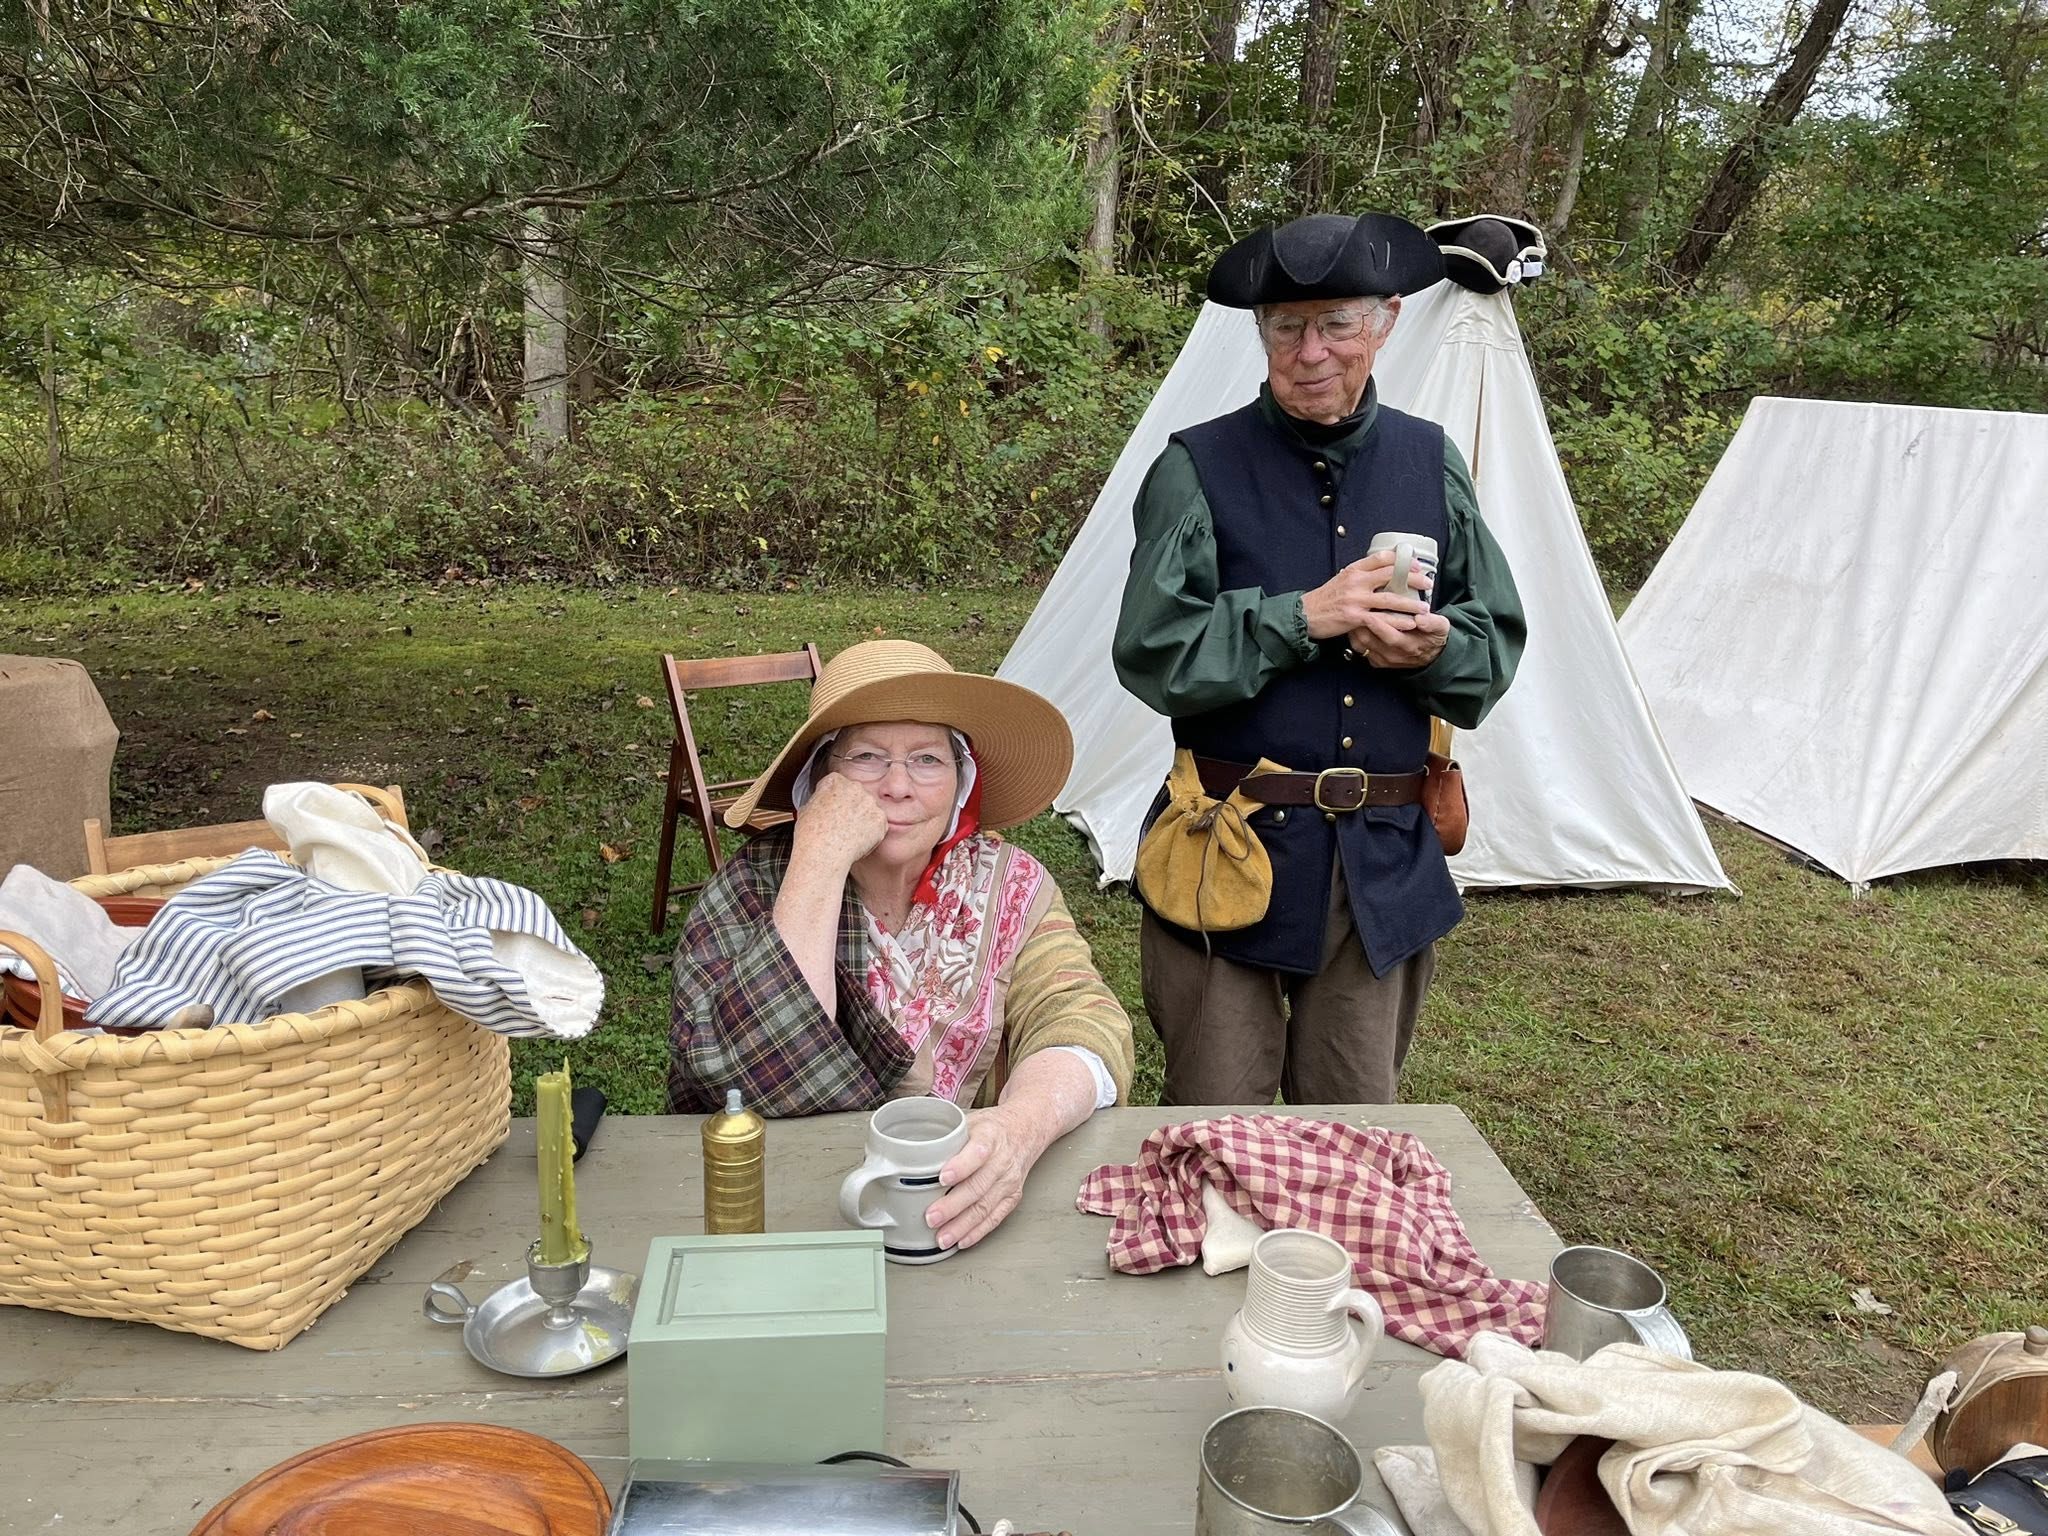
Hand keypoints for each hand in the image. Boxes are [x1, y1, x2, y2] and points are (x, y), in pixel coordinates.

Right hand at [789, 772, 886, 872]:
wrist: (823, 853)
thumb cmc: (811, 834)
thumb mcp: (806, 808)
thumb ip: (820, 799)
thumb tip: (823, 803)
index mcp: (834, 781)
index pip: (838, 785)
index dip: (834, 800)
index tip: (832, 811)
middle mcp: (854, 787)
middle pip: (855, 795)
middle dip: (851, 808)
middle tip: (841, 825)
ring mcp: (870, 802)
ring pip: (868, 809)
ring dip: (862, 820)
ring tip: (848, 835)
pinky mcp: (880, 818)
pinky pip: (878, 825)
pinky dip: (871, 833)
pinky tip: (858, 841)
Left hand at [924, 1103, 1048, 1250]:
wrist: (1025, 1131)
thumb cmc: (992, 1128)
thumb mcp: (970, 1121)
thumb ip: (945, 1137)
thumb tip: (906, 1152)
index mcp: (990, 1136)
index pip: (977, 1152)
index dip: (960, 1166)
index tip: (942, 1178)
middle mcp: (1002, 1160)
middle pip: (978, 1186)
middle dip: (953, 1206)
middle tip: (931, 1217)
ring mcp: (1009, 1181)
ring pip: (985, 1207)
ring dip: (962, 1225)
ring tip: (942, 1237)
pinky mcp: (1012, 1197)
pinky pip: (995, 1218)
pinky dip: (978, 1232)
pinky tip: (962, 1240)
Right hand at [1302, 549, 1434, 639]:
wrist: (1304, 615)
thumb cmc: (1323, 600)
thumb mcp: (1340, 581)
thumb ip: (1359, 576)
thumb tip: (1378, 573)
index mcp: (1353, 570)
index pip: (1380, 558)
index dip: (1400, 559)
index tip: (1415, 563)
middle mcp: (1356, 581)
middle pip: (1390, 575)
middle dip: (1412, 578)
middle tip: (1428, 582)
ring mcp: (1355, 599)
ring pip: (1389, 598)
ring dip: (1410, 603)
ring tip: (1424, 607)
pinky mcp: (1354, 616)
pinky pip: (1380, 618)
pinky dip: (1397, 622)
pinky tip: (1409, 624)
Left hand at [1351, 608, 1450, 668]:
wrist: (1431, 657)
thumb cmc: (1433, 637)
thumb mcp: (1441, 627)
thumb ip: (1433, 623)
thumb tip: (1421, 618)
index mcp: (1409, 645)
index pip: (1390, 636)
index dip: (1379, 625)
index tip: (1370, 613)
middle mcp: (1393, 655)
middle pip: (1370, 640)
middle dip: (1359, 625)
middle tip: (1353, 609)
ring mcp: (1383, 659)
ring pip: (1361, 644)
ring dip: (1354, 629)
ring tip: (1351, 613)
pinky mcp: (1376, 660)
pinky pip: (1360, 649)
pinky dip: (1354, 636)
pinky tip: (1353, 623)